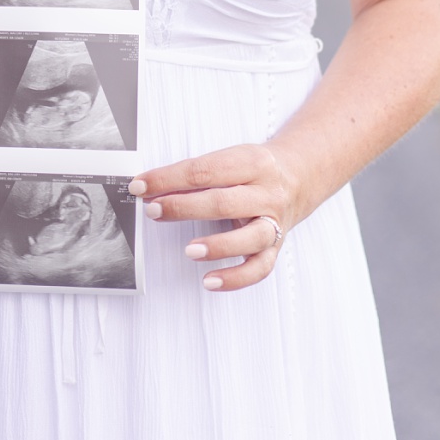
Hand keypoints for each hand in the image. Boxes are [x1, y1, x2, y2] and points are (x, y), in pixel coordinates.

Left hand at [131, 143, 304, 290]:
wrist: (299, 177)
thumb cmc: (254, 170)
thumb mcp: (232, 159)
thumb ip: (198, 174)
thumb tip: (152, 189)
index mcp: (253, 162)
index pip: (205, 170)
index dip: (169, 178)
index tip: (141, 186)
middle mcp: (267, 192)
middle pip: (224, 202)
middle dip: (184, 207)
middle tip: (154, 211)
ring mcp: (274, 221)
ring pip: (249, 237)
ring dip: (217, 245)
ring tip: (189, 250)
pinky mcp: (276, 247)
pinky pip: (259, 268)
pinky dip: (235, 278)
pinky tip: (210, 280)